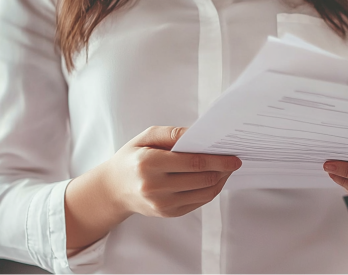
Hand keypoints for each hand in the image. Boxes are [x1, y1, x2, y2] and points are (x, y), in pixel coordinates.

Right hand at [102, 126, 241, 217]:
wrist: (113, 189)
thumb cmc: (132, 158)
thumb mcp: (145, 137)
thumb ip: (172, 134)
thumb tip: (200, 135)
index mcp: (148, 164)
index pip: (192, 163)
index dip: (217, 160)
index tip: (233, 156)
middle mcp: (155, 187)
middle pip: (202, 179)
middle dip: (223, 170)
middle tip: (235, 160)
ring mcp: (162, 204)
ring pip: (204, 194)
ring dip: (220, 181)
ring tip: (227, 170)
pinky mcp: (168, 213)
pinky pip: (198, 202)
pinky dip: (211, 190)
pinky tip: (215, 179)